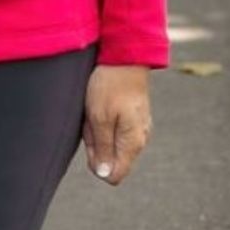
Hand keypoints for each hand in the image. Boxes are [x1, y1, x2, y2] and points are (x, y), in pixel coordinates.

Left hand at [81, 64, 152, 185]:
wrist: (124, 54)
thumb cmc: (110, 85)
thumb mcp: (100, 117)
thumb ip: (103, 148)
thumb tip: (105, 175)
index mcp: (132, 143)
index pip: (114, 175)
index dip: (96, 162)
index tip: (91, 138)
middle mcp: (138, 139)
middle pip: (108, 157)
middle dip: (94, 142)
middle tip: (92, 117)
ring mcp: (136, 126)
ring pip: (108, 140)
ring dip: (96, 127)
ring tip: (96, 106)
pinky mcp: (131, 115)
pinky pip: (111, 125)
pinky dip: (100, 117)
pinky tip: (100, 101)